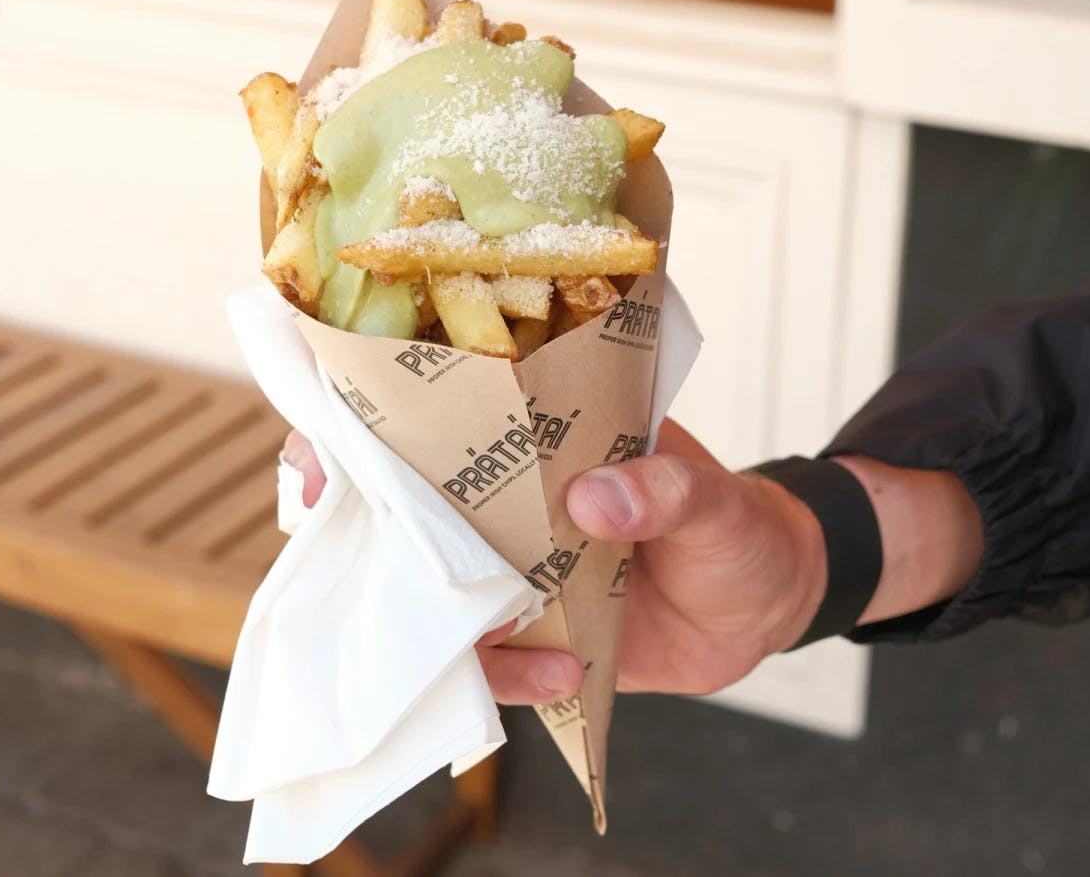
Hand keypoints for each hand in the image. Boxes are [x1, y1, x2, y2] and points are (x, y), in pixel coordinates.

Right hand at [280, 421, 827, 699]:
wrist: (763, 609)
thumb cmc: (738, 528)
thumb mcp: (716, 501)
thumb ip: (667, 491)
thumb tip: (595, 499)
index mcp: (537, 439)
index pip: (434, 412)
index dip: (361, 424)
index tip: (325, 451)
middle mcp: (504, 502)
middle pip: (397, 506)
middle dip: (360, 528)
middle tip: (356, 552)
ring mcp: (510, 572)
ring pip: (426, 592)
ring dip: (430, 621)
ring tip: (495, 635)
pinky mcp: (529, 638)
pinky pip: (483, 663)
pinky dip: (503, 677)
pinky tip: (562, 677)